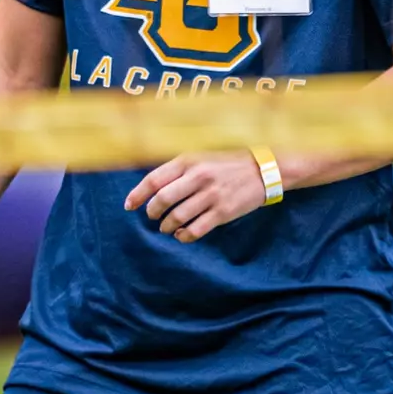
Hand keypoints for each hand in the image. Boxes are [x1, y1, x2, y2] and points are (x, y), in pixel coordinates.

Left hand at [124, 151, 269, 242]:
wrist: (263, 170)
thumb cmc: (227, 164)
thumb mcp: (201, 158)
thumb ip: (178, 170)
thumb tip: (153, 188)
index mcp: (189, 161)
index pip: (154, 179)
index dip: (138, 194)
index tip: (129, 206)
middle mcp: (198, 177)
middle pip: (162, 200)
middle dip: (152, 212)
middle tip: (153, 216)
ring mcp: (211, 195)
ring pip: (177, 217)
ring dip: (167, 226)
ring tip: (167, 227)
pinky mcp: (222, 212)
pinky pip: (195, 230)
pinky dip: (184, 236)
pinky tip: (182, 234)